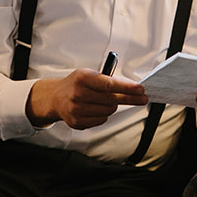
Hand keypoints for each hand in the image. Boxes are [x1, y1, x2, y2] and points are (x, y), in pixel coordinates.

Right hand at [27, 69, 146, 129]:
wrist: (55, 98)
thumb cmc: (76, 84)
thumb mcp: (89, 74)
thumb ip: (108, 79)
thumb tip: (132, 87)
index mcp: (82, 78)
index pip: (109, 84)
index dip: (127, 88)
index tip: (140, 89)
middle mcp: (78, 94)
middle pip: (112, 99)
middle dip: (129, 98)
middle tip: (141, 97)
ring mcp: (77, 109)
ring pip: (109, 111)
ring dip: (112, 106)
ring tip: (105, 100)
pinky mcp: (77, 122)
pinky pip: (101, 120)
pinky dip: (103, 115)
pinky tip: (95, 108)